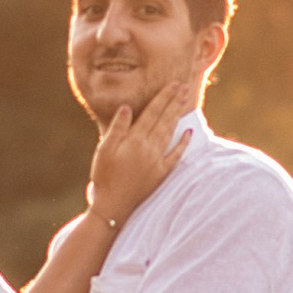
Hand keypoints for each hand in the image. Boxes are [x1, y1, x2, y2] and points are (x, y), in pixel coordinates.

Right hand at [85, 77, 187, 236]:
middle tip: (185, 86)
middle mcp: (150, 149)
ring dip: (178, 116)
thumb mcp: (104, 150)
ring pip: (171, 133)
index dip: (164, 98)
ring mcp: (158, 161)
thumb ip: (118, 128)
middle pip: (165, 120)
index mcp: (135, 141)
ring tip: (185, 101)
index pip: (152, 113)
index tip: (174, 84)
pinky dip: (183, 143)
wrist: (113, 207)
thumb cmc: (104, 177)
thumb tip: (128, 107)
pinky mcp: (161, 173)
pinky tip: (189, 132)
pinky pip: (176, 155)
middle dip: (175, 102)